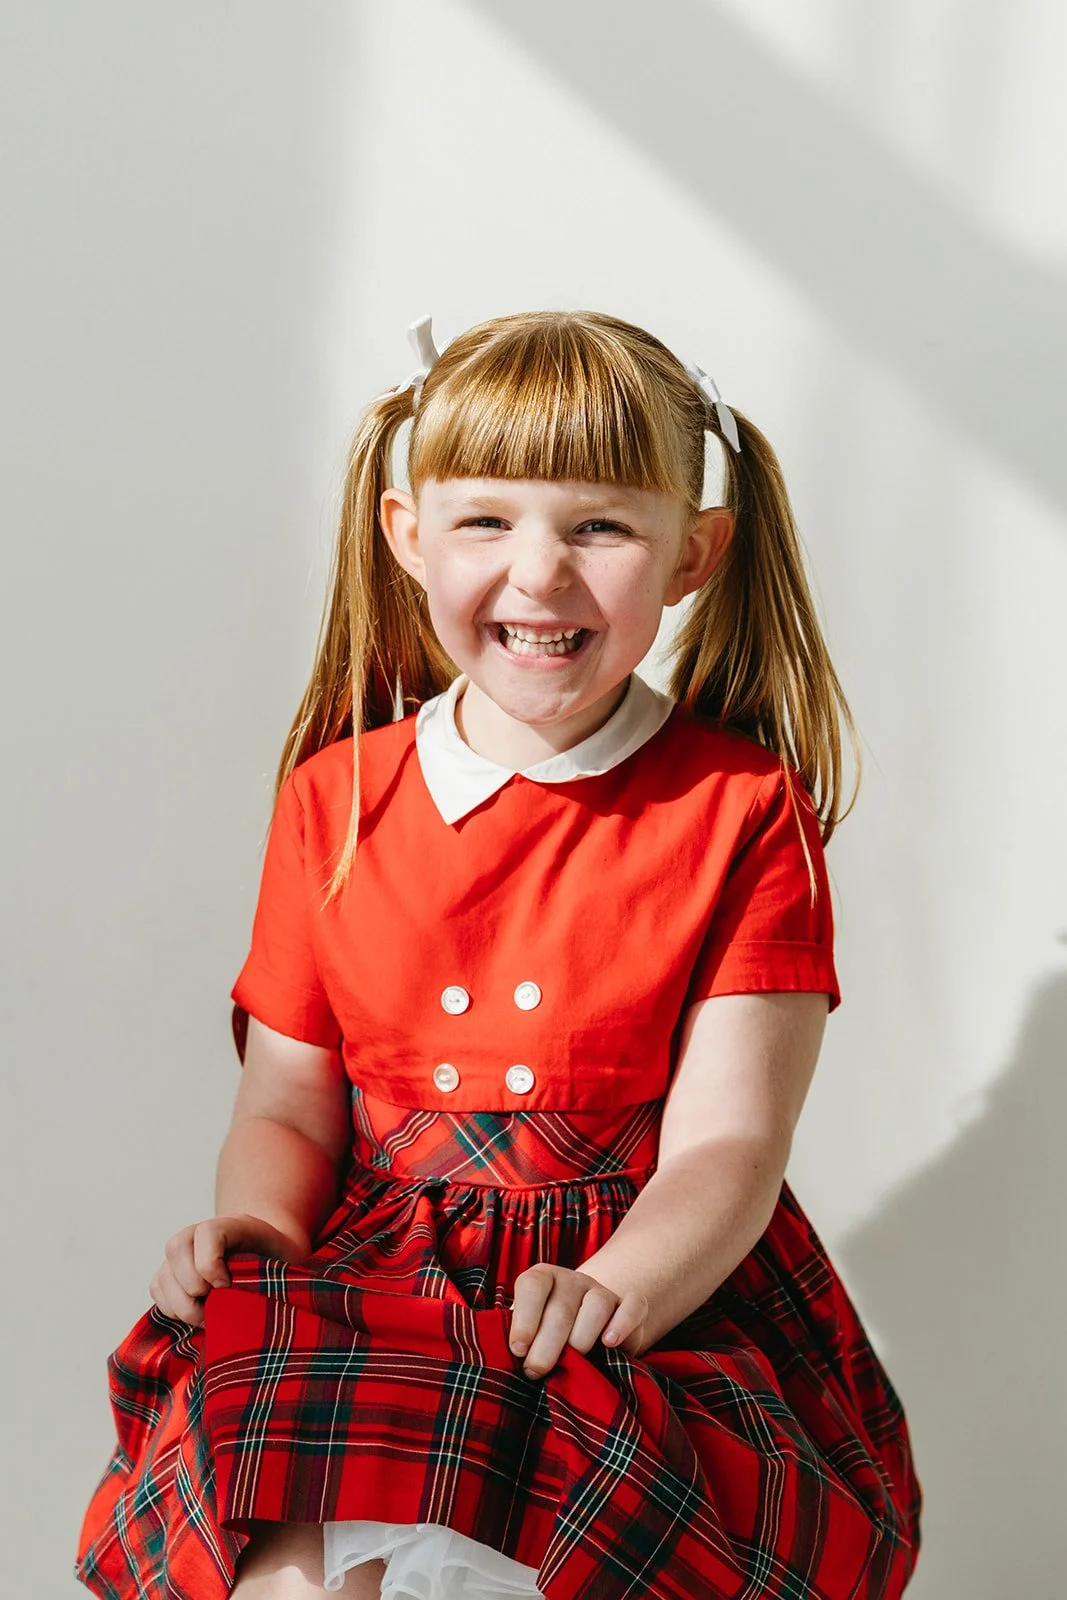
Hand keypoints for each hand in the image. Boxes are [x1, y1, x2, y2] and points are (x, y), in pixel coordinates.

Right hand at [148, 1213, 307, 1327]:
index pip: (207, 1231)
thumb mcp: (287, 1259)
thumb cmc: (280, 1261)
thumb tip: (239, 1302)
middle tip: (218, 1304)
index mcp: (234, 1223)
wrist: (270, 1254)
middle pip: (176, 1248)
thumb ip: (270, 1273)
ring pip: (163, 1273)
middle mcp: (200, 1231)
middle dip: (194, 1286)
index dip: (211, 1264)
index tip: (228, 1286)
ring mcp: (181, 1252)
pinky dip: (173, 1308)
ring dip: (183, 1304)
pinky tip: (197, 1312)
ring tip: (209, 1314)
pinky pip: (157, 1290)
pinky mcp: (168, 1272)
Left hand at [507, 1263, 648, 1378]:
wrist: (585, 1329)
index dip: (523, 1319)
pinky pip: (633, 1305)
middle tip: (536, 1371)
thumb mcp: (528, 1333)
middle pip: (561, 1307)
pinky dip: (623, 1323)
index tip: (517, 1350)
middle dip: (547, 1344)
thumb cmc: (546, 1337)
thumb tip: (495, 1360)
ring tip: (574, 1361)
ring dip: (582, 1338)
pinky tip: (610, 1343)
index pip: (532, 1286)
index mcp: (542, 1279)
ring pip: (596, 1305)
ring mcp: (601, 1290)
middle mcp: (571, 1280)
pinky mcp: (629, 1305)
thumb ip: (516, 1340)